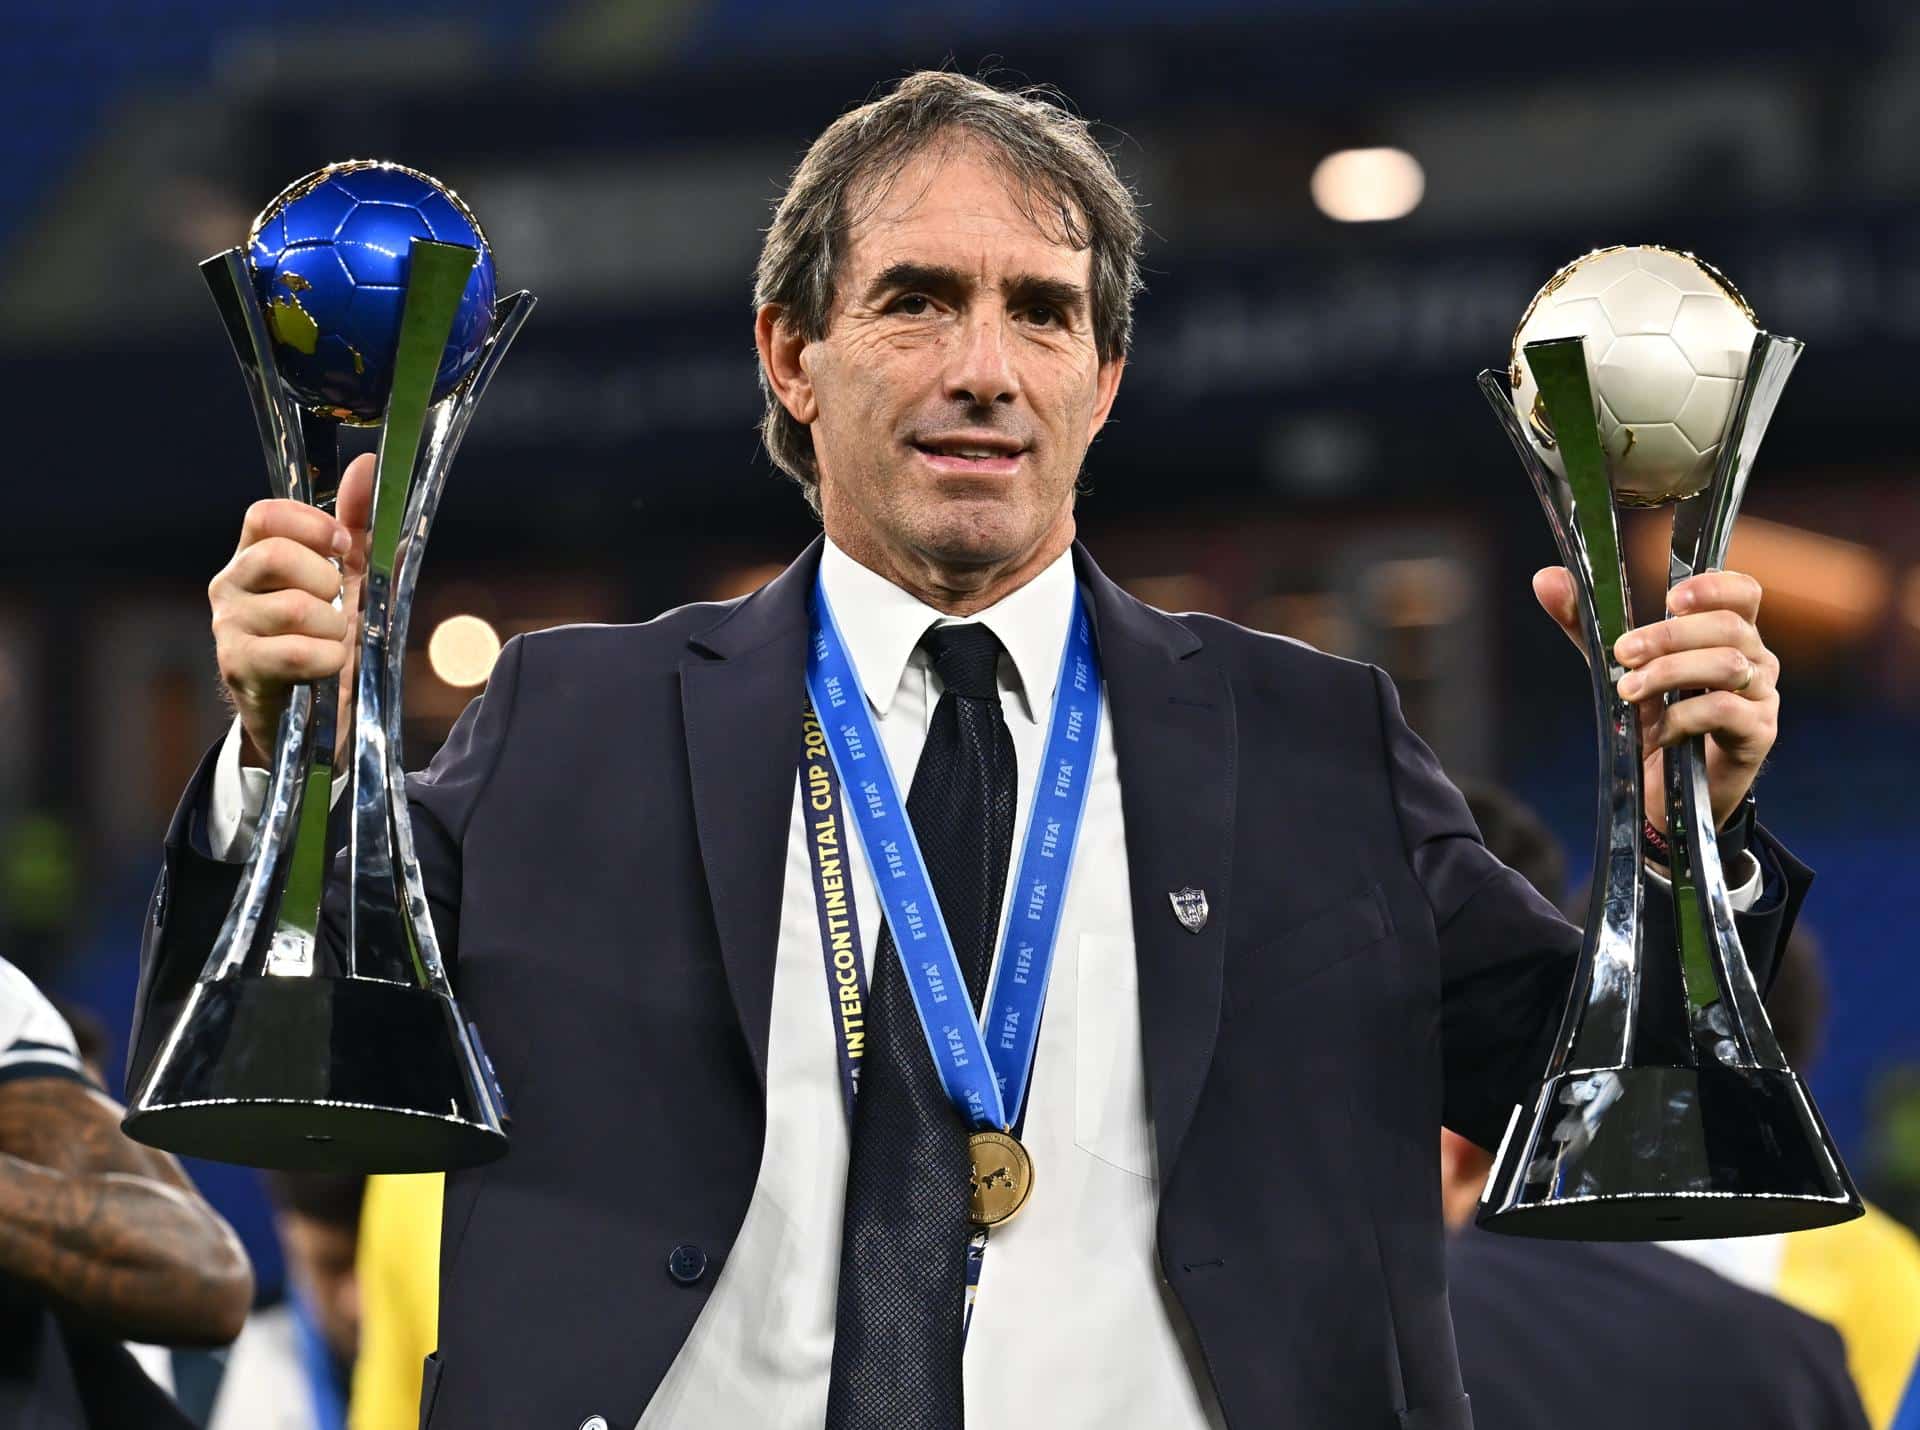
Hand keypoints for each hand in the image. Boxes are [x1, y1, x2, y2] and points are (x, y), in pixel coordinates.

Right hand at [209, 454, 373, 767]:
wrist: (310, 716)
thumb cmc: (325, 638)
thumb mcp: (352, 581)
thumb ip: (359, 526)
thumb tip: (367, 465)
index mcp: (254, 555)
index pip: (265, 515)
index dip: (312, 525)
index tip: (343, 549)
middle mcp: (231, 586)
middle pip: (276, 555)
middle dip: (326, 582)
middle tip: (336, 606)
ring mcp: (229, 628)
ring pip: (295, 608)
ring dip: (334, 629)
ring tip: (332, 642)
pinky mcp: (239, 669)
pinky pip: (297, 653)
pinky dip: (328, 660)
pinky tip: (326, 666)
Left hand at [1533, 566, 1777, 832]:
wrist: (1667, 791)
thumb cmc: (1653, 718)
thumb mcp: (1618, 667)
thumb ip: (1587, 624)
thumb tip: (1545, 579)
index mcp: (1728, 633)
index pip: (1743, 593)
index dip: (1714, 587)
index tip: (1669, 599)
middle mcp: (1755, 659)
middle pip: (1728, 627)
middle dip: (1669, 636)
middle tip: (1623, 653)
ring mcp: (1762, 697)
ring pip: (1727, 666)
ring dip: (1670, 673)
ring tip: (1628, 692)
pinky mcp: (1757, 734)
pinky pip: (1724, 711)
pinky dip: (1681, 717)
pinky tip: (1653, 732)